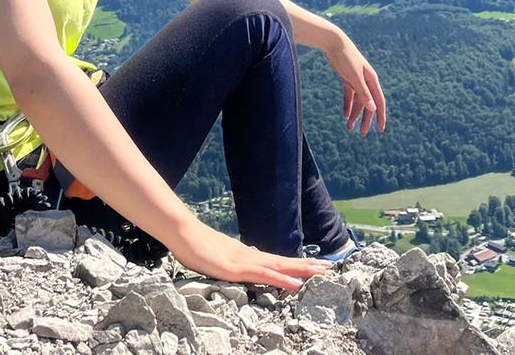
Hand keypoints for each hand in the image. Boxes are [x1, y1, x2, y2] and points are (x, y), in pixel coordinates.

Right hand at [171, 220, 330, 289]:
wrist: (184, 232)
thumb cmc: (199, 246)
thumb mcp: (221, 258)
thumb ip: (237, 261)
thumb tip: (252, 263)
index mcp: (248, 256)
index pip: (278, 261)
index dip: (298, 264)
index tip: (317, 266)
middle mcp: (251, 256)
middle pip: (285, 262)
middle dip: (308, 266)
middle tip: (330, 268)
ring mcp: (245, 261)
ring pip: (279, 267)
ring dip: (302, 270)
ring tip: (321, 273)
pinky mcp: (236, 268)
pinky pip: (263, 275)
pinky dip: (281, 279)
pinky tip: (295, 283)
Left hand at [326, 34, 385, 135]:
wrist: (333, 42)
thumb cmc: (346, 57)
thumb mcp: (354, 76)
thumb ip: (363, 93)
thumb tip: (373, 109)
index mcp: (372, 80)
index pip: (379, 102)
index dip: (381, 116)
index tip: (380, 130)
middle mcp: (366, 81)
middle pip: (368, 104)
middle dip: (365, 119)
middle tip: (361, 133)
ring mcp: (356, 80)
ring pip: (357, 101)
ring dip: (354, 114)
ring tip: (348, 128)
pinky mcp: (346, 78)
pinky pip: (349, 96)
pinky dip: (347, 105)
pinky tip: (345, 115)